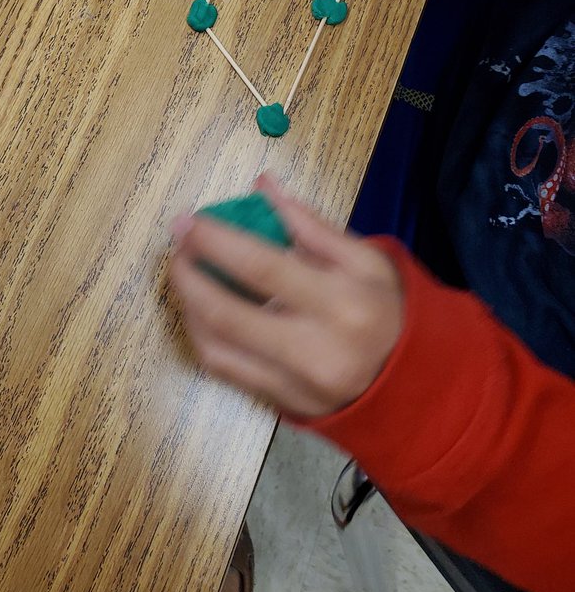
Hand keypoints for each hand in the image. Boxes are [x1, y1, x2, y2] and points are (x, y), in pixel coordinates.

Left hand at [169, 176, 403, 417]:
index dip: (215, 242)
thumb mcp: (366, 259)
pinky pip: (225, 370)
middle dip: (188, 275)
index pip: (261, 267)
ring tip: (185, 274)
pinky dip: (202, 335)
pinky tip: (200, 309)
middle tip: (176, 245)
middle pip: (227, 313)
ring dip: (188, 306)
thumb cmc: (388, 311)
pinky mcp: (281, 404)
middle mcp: (313, 349)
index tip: (187, 221)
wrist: (415, 384)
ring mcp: (294, 384)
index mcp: (340, 303)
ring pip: (216, 347)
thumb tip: (263, 186)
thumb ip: (311, 224)